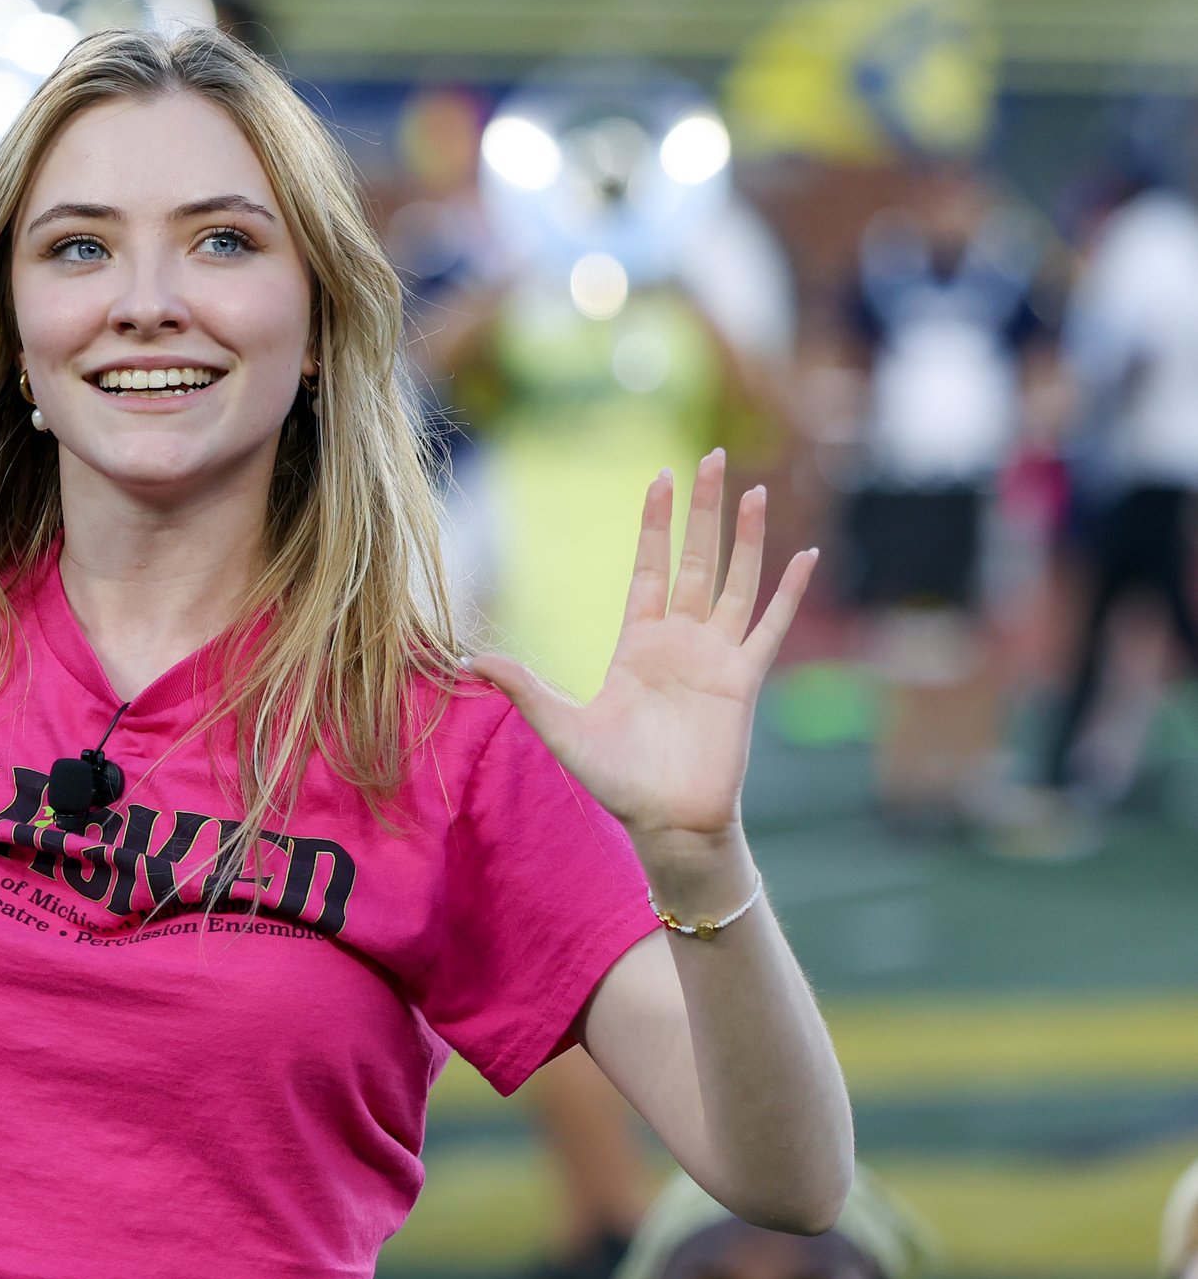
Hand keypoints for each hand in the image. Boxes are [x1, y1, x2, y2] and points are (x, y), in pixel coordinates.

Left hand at [469, 451, 814, 853]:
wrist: (664, 821)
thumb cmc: (615, 778)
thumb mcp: (560, 724)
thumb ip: (524, 685)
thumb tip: (471, 657)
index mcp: (638, 643)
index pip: (650, 568)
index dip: (656, 524)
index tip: (661, 478)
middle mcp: (680, 641)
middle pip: (696, 559)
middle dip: (704, 509)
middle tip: (714, 457)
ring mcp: (715, 656)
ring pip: (735, 580)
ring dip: (747, 536)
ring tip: (755, 489)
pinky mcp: (743, 679)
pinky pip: (770, 626)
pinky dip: (788, 591)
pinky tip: (807, 554)